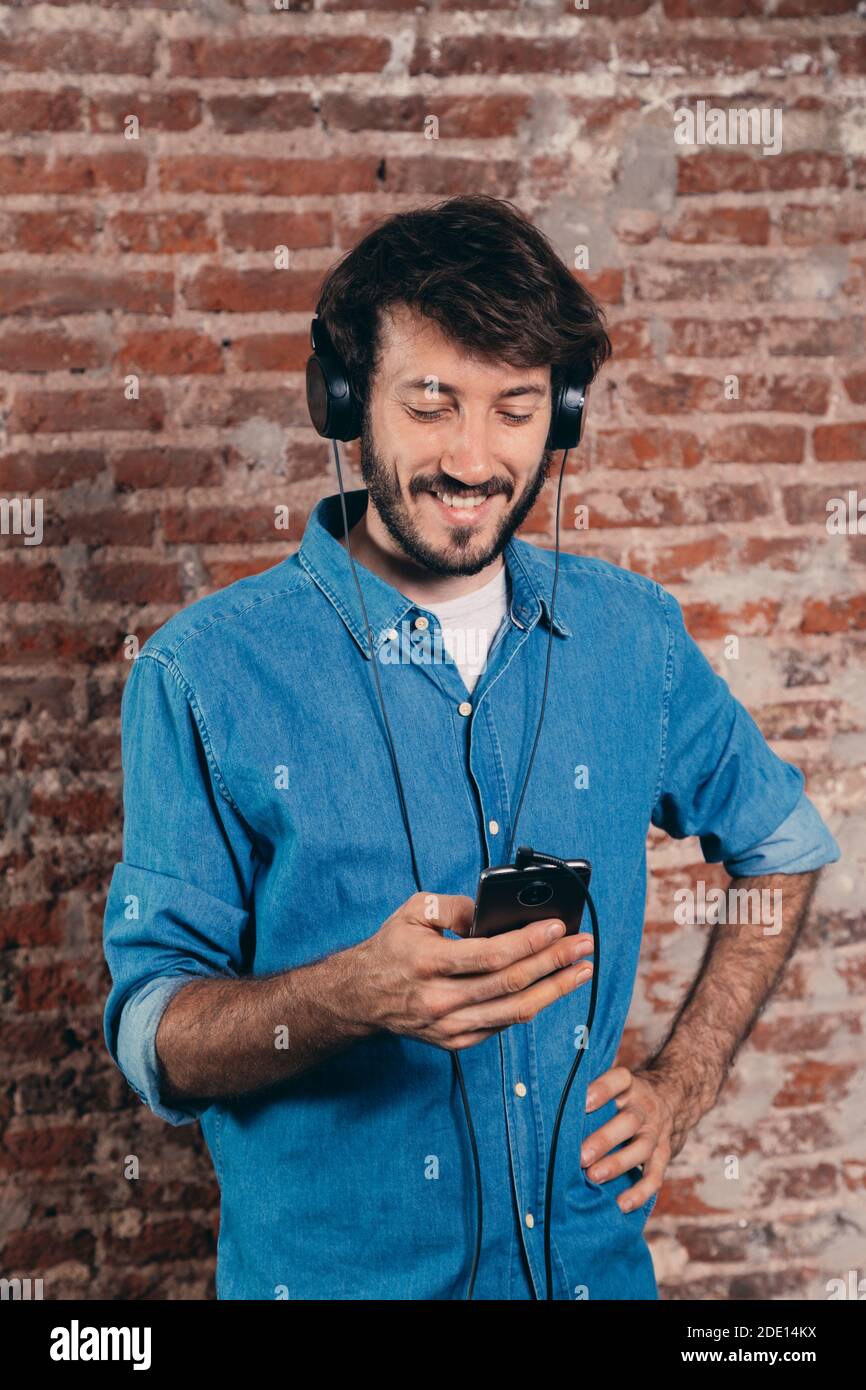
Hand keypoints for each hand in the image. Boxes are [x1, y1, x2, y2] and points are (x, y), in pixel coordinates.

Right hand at [354, 891, 594, 1050]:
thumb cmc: (392, 948)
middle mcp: (441, 1000)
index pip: (492, 955)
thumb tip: (493, 914)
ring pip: (515, 1011)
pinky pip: (503, 1025)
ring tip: (581, 970)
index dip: (530, 942)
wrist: (361, 996)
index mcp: (429, 963)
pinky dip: (530, 1006)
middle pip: (512, 984)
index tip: (559, 927)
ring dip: (555, 990)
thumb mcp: (413, 911)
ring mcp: (449, 1026)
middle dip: (555, 963)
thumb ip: (455, 907)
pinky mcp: (456, 1042)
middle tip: (584, 946)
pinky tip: (550, 989)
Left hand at [581, 1064, 682, 1212]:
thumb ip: (587, 1091)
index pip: (620, 1080)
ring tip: (593, 1178)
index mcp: (630, 1086)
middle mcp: (644, 1108)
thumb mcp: (613, 1085)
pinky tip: (621, 1205)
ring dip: (618, 1164)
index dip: (603, 1090)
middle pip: (628, 1121)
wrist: (669, 1101)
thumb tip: (544, 1100)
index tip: (582, 1103)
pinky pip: (655, 1176)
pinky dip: (640, 1193)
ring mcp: (656, 1132)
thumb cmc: (622, 1096)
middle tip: (580, 1156)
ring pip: (641, 1148)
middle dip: (604, 1139)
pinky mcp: (664, 1155)